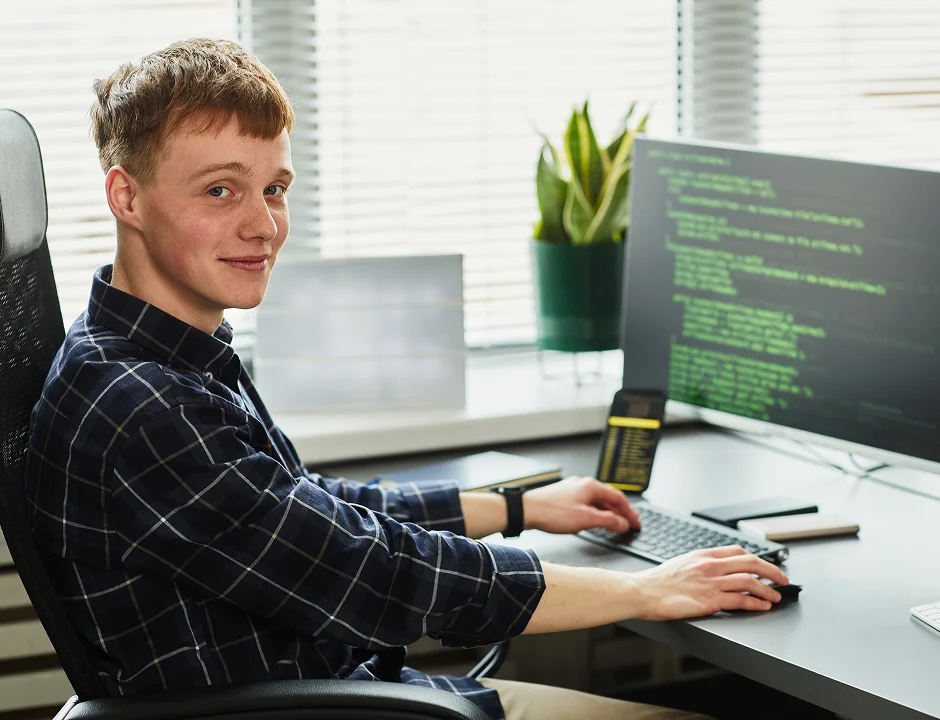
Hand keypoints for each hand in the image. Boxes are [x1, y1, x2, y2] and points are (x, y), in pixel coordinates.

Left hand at [523, 476, 639, 534]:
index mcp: (591, 486)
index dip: (630, 512)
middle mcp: (583, 484)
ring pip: (597, 500)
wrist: (526, 510)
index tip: (636, 523)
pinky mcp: (564, 495)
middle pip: (608, 497)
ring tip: (614, 523)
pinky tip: (592, 520)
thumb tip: (623, 523)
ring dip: (607, 511)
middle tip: (629, 523)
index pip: (619, 498)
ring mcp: (573, 488)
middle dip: (620, 511)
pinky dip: (595, 511)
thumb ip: (608, 521)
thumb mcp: (586, 519)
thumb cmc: (552, 512)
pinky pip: (586, 502)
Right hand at [634, 545, 789, 618]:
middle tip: (782, 578)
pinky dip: (756, 603)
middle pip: (750, 562)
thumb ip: (699, 564)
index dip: (756, 557)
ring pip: (750, 581)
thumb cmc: (657, 581)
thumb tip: (713, 569)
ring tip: (775, 596)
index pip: (737, 551)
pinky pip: (741, 600)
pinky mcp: (710, 600)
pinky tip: (763, 606)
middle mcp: (710, 565)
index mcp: (703, 555)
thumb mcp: (681, 563)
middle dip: (771, 570)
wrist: (643, 591)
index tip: (764, 564)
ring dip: (768, 589)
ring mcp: (711, 582)